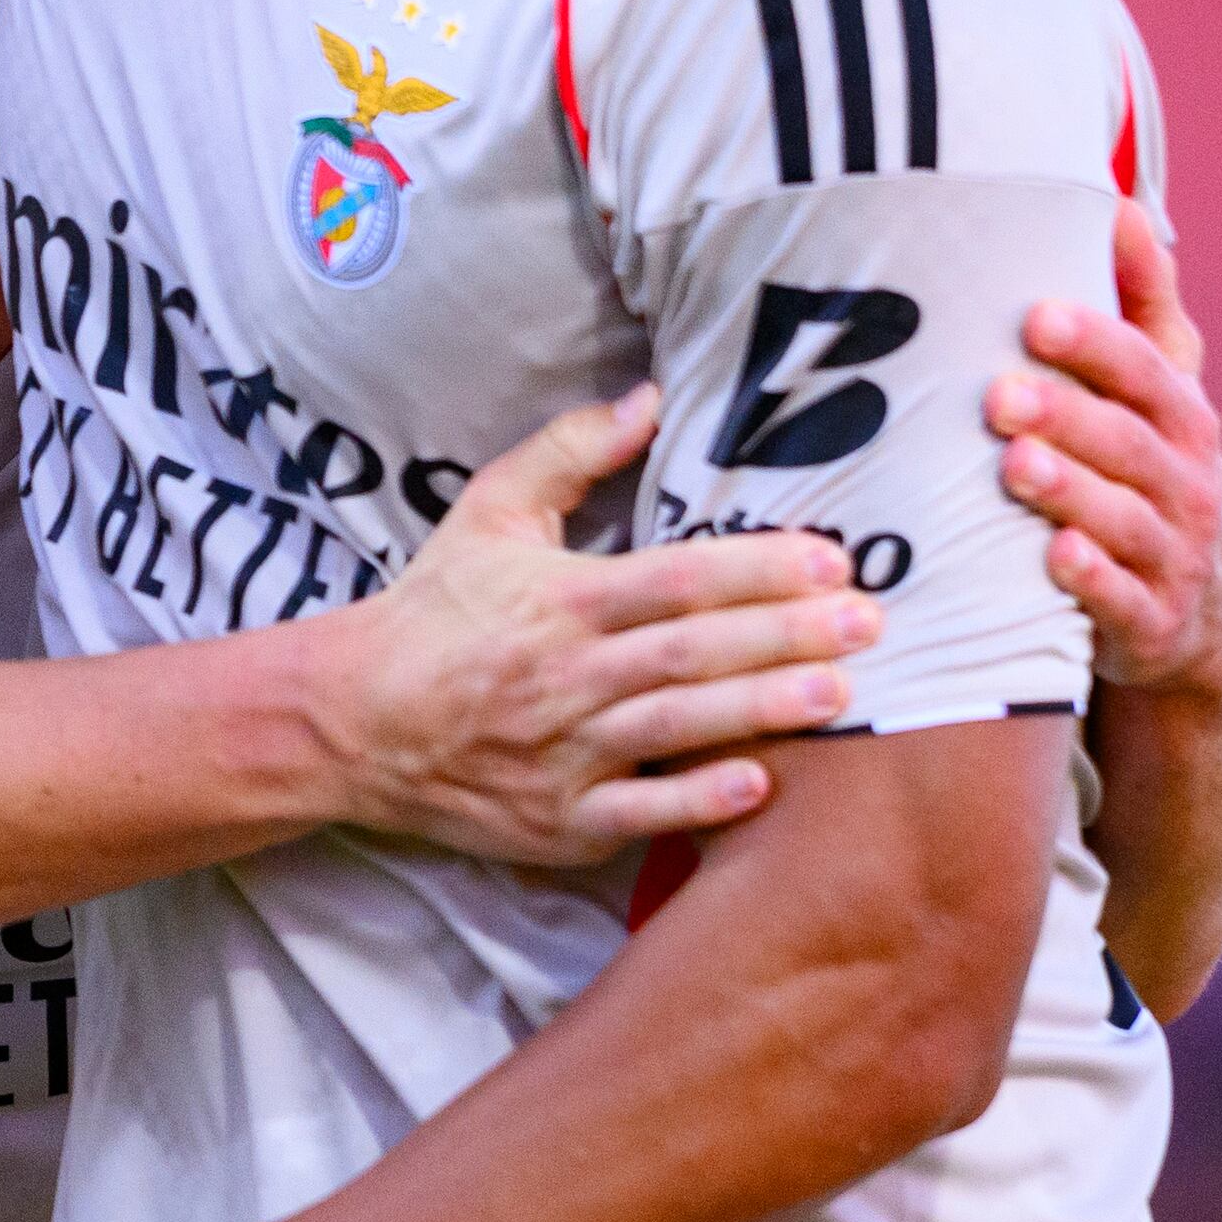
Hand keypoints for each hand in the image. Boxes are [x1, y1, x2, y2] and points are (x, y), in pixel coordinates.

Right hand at [307, 388, 873, 867]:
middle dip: (785, 636)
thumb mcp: (489, 513)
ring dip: (760, 710)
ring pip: (675, 730)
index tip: (831, 557)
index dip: (757, 567)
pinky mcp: (558, 822)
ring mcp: (563, 754)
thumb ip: (569, 452)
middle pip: (690, 652)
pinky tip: (757, 786)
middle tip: (870, 623)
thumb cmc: (436, 610)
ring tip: (841, 696)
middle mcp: (566, 676)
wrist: (352, 720)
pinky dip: (694, 804)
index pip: (675, 578)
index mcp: (561, 600)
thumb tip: (650, 398)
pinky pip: (636, 815)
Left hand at [984, 200, 1221, 698]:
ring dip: (1069, 491)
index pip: (1143, 369)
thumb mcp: (1161, 396)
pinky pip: (1124, 602)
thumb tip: (1117, 202)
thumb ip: (1141, 305)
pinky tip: (1054, 557)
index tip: (1037, 314)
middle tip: (998, 393)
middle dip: (1066, 414)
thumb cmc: (1151, 478)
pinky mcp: (1151, 623)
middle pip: (1127, 441)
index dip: (1096, 342)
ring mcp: (1173, 555)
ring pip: (1122, 518)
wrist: (1194, 624)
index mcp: (1182, 416)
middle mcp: (1186, 481)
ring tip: (1014, 465)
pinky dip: (1092, 581)